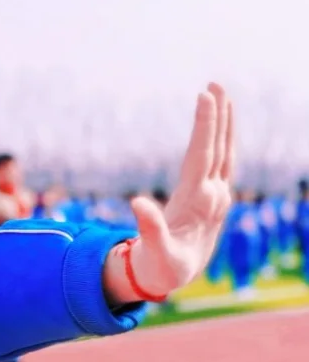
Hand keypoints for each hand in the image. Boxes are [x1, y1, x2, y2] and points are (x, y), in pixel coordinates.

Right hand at [104, 83, 234, 303]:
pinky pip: (222, 161)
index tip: (204, 97)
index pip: (203, 155)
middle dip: (218, 115)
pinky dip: (220, 139)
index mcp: (198, 202)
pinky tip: (218, 127)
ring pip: (225, 152)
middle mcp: (213, 195)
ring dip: (223, 123)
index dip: (204, 125)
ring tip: (220, 95)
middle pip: (219, 148)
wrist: (176, 278)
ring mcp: (217, 196)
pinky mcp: (214, 197)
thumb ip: (149, 228)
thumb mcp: (155, 252)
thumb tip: (137, 202)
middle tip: (215, 84)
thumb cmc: (162, 266)